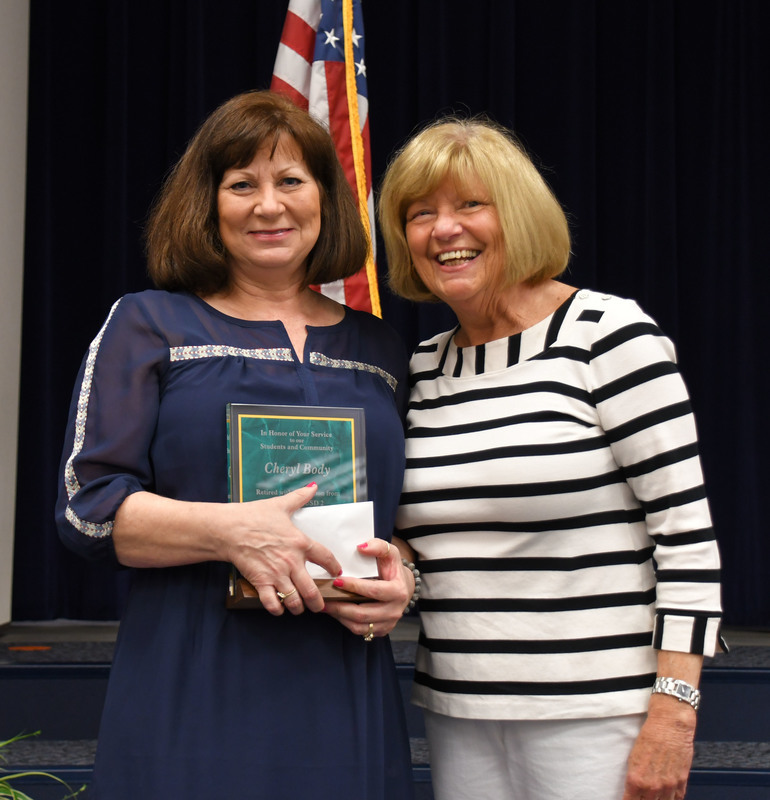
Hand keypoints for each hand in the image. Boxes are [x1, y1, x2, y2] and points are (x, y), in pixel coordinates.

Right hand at [225, 483, 341, 615]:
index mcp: (300, 542)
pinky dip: (278, 609)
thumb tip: (313, 486)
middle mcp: (292, 561)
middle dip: (318, 602)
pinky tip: (279, 609)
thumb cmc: (254, 516)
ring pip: (295, 600)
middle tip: (320, 606)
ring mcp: (277, 574)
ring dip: (299, 608)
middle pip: (313, 590)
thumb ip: (299, 497)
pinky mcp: (261, 582)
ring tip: (300, 608)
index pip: (326, 558)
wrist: (229, 529)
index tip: (337, 573)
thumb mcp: (280, 504)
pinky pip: (273, 603)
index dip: (334, 568)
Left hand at [322, 539, 412, 637]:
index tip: (337, 581)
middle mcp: (395, 610)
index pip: (373, 591)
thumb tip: (361, 547)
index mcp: (398, 591)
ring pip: (359, 625)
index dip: (354, 586)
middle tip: (324, 598)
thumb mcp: (390, 553)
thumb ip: (378, 546)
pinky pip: (360, 630)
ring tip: (326, 606)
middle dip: (341, 606)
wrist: (403, 587)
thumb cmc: (393, 569)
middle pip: (363, 613)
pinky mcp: (381, 630)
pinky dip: (345, 622)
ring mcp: (388, 623)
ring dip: (340, 616)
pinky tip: (335, 612)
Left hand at [622, 695, 696, 799]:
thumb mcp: (633, 757)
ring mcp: (669, 785)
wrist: (670, 724)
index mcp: (636, 779)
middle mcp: (653, 786)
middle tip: (640, 796)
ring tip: (654, 796)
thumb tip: (633, 790)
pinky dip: (672, 799)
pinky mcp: (682, 781)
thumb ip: (634, 778)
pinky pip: (677, 798)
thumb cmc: (649, 735)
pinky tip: (667, 796)